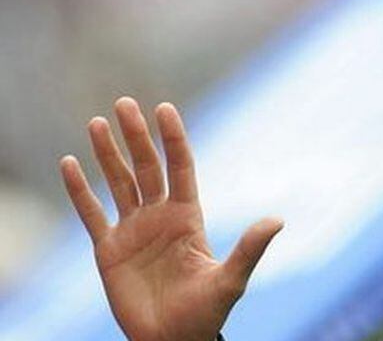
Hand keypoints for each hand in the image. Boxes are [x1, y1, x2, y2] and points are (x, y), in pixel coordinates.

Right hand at [60, 97, 282, 340]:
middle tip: (124, 103)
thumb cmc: (206, 313)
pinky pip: (91, 214)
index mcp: (188, 217)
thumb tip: (278, 220)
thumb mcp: (231, 280)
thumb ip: (250, 248)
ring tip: (97, 123)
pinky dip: (80, 190)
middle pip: (146, 167)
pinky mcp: (109, 250)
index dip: (172, 139)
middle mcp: (160, 216)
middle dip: (136, 136)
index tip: (165, 109)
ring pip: (118, 183)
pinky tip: (69, 163)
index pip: (180, 167)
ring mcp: (133, 231)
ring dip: (107, 154)